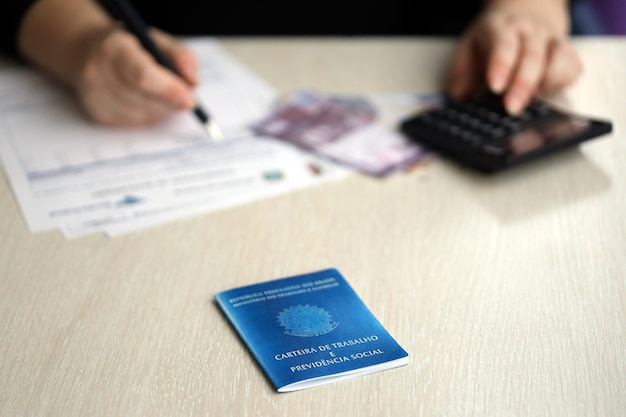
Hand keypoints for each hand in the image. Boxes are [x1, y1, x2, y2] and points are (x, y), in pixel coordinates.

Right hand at [76, 27, 198, 125]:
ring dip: (162, 110)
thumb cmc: (130, 47)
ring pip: (142, 115)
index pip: (142, 75)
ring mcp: (94, 95)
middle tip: (184, 97)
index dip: (169, 90)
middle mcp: (98, 71)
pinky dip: (148, 115)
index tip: (190, 100)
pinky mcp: (97, 114)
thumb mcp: (156, 40)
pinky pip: (134, 123)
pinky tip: (145, 101)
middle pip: (144, 99)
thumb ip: (181, 57)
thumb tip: (194, 83)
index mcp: (115, 47)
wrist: (87, 52)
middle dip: (171, 102)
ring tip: (161, 94)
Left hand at [447, 4, 581, 113]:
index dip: (500, 66)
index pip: (503, 44)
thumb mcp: (468, 49)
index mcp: (501, 27)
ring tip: (530, 102)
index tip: (495, 87)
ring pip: (558, 59)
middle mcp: (530, 30)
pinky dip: (562, 83)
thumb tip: (460, 100)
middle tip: (512, 108)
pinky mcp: (568, 52)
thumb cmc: (492, 39)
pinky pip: (573, 68)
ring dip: (546, 84)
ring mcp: (552, 39)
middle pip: (532, 55)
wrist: (523, 11)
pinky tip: (546, 92)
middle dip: (522, 84)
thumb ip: (461, 75)